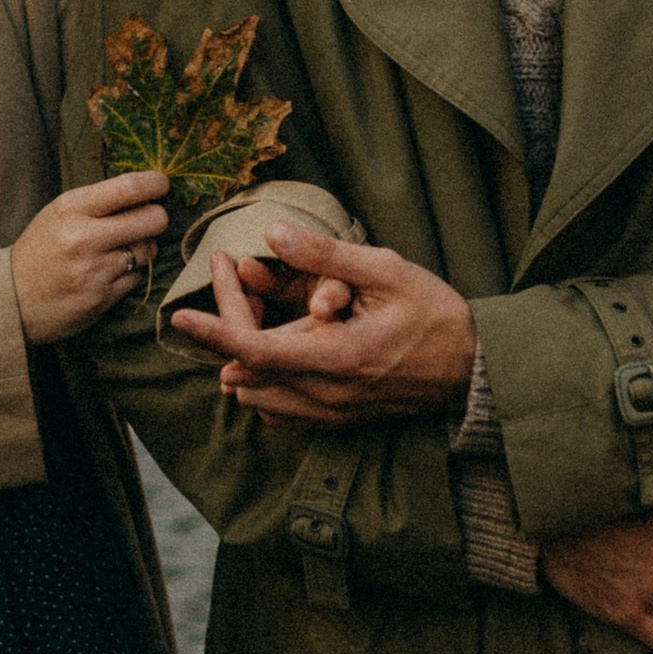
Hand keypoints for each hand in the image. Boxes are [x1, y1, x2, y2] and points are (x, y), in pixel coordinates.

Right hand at [12, 171, 171, 343]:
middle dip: (157, 217)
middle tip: (150, 219)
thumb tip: (146, 190)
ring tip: (124, 247)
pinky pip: (137, 277)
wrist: (12, 299)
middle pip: (152, 219)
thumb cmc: (40, 250)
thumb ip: (98, 201)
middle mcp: (85, 238)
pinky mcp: (103, 298)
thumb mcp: (58, 214)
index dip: (156, 184)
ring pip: (149, 249)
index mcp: (71, 209)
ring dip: (144, 246)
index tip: (162, 185)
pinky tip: (111, 272)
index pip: (129, 188)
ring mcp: (95, 271)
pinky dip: (131, 273)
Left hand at [168, 217, 475, 421]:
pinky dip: (266, 384)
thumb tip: (274, 233)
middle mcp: (329, 394)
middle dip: (228, 333)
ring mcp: (334, 413)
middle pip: (250, 372)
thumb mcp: (386, 270)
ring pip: (260, 398)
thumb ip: (326, 255)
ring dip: (244, 362)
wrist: (474, 368)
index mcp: (337, 357)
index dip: (212, 332)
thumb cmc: (435, 314)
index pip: (255, 349)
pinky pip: (284, 412)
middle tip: (231, 285)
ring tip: (250, 316)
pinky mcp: (340, 420)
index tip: (178, 317)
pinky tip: (274, 353)